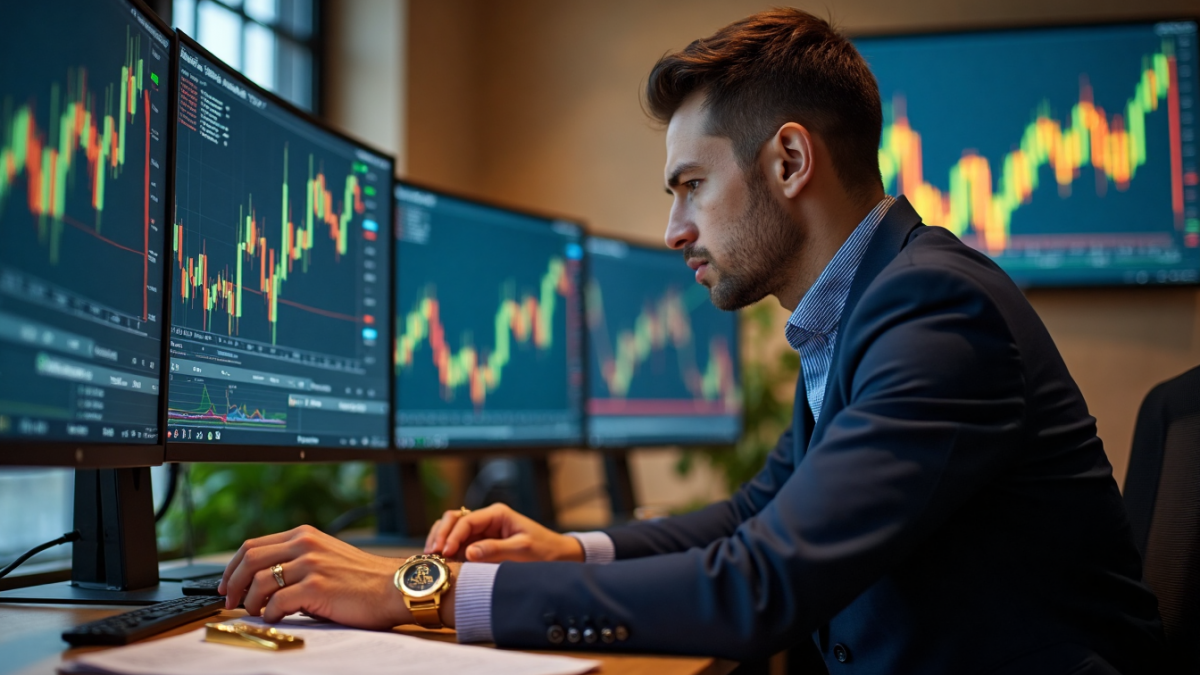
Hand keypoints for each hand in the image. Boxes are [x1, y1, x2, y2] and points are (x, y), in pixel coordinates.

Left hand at [218, 525, 420, 628]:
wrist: (394, 587)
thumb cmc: (363, 580)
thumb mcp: (326, 557)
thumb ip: (297, 560)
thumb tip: (263, 581)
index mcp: (305, 535)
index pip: (253, 545)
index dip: (232, 567)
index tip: (227, 585)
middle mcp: (305, 544)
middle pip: (249, 560)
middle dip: (233, 584)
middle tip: (231, 602)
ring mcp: (310, 564)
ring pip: (259, 582)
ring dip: (252, 603)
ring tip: (258, 613)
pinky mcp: (316, 586)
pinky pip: (277, 602)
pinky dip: (270, 614)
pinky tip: (277, 617)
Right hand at [425, 503, 583, 562]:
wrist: (557, 557)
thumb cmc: (544, 551)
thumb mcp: (522, 550)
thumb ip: (495, 550)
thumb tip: (468, 553)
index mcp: (497, 514)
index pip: (466, 520)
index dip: (452, 535)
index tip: (445, 551)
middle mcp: (486, 520)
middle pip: (453, 519)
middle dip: (440, 534)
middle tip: (432, 553)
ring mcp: (481, 532)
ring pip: (451, 530)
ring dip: (439, 540)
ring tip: (431, 557)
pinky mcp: (479, 545)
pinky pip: (457, 544)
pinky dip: (446, 550)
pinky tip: (439, 562)